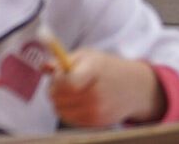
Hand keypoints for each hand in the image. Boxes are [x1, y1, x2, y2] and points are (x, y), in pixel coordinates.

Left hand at [50, 51, 165, 127]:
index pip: (67, 84)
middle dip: (53, 89)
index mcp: (94, 72)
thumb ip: (63, 61)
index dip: (56, 80)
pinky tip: (77, 100)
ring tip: (69, 91)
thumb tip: (44, 67)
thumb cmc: (105, 68)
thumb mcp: (86, 56)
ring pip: (61, 110)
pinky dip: (67, 110)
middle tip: (60, 82)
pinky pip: (70, 119)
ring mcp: (98, 111)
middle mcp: (97, 95)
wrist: (134, 88)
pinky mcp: (98, 123)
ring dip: (58, 101)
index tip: (57, 74)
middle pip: (59, 98)